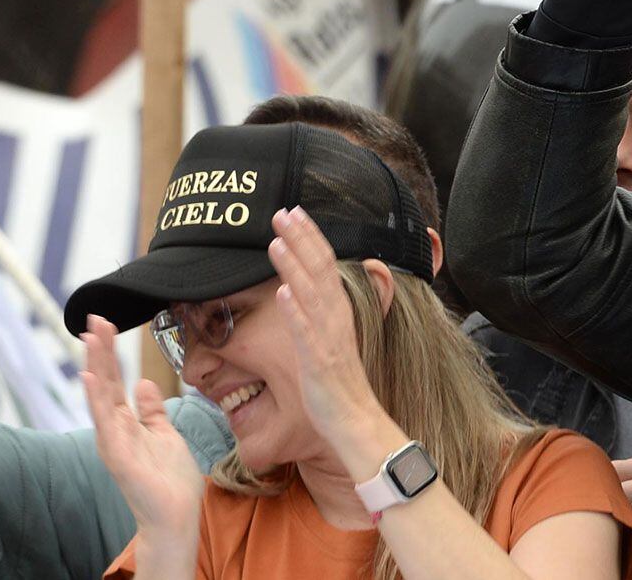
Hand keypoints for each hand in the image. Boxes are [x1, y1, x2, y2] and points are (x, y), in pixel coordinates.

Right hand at [81, 316, 204, 541]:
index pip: (115, 381)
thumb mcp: (164, 433)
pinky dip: (96, 400)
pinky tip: (90, 378)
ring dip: (96, 366)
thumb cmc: (169, 477)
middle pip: (105, 383)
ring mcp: (114, 441)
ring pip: (101, 397)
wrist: (175, 514)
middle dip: (100, 351)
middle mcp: (115, 429)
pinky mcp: (117, 455)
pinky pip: (105, 424)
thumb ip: (151, 410)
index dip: (110, 353)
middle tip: (93, 318)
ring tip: (90, 337)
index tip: (106, 324)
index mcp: (126, 422)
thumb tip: (142, 382)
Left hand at [268, 208, 389, 460]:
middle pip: (320, 270)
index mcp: (338, 312)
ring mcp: (329, 338)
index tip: (294, 213)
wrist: (355, 420)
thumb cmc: (337, 386)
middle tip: (283, 211)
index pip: (325, 265)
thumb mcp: (326, 342)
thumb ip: (313, 315)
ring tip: (276, 240)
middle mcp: (336, 318)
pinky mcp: (320, 360)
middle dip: (302, 238)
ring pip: (312, 293)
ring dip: (295, 265)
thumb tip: (291, 290)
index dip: (310, 238)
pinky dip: (296, 310)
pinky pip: (307, 332)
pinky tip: (282, 292)